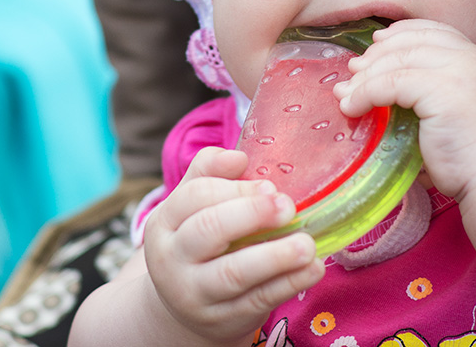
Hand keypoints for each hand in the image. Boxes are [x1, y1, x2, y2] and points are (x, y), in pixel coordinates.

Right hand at [142, 147, 324, 342]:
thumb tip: (238, 156)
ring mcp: (195, 293)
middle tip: (288, 206)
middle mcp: (172, 259)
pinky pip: (259, 300)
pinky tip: (312, 269)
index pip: (195, 195)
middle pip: (208, 229)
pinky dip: (289, 283)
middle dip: (251, 214)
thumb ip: (209, 175)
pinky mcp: (223, 319)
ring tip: (307, 244)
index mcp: (164, 223)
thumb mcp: (190, 209)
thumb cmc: (197, 244)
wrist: (185, 307)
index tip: (270, 186)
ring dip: (275, 256)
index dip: (235, 188)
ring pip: (234, 272)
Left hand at [332, 19, 475, 199]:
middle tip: (354, 71)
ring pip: (397, 60)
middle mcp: (474, 59)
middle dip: (377, 54)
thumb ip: (431, 93)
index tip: (377, 43)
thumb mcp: (456, 112)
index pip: (436, 31)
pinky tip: (352, 108)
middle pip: (413, 41)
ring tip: (345, 93)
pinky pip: (391, 83)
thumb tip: (381, 88)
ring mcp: (461, 71)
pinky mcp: (442, 90)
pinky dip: (365, 94)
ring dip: (365, 77)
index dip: (401, 33)